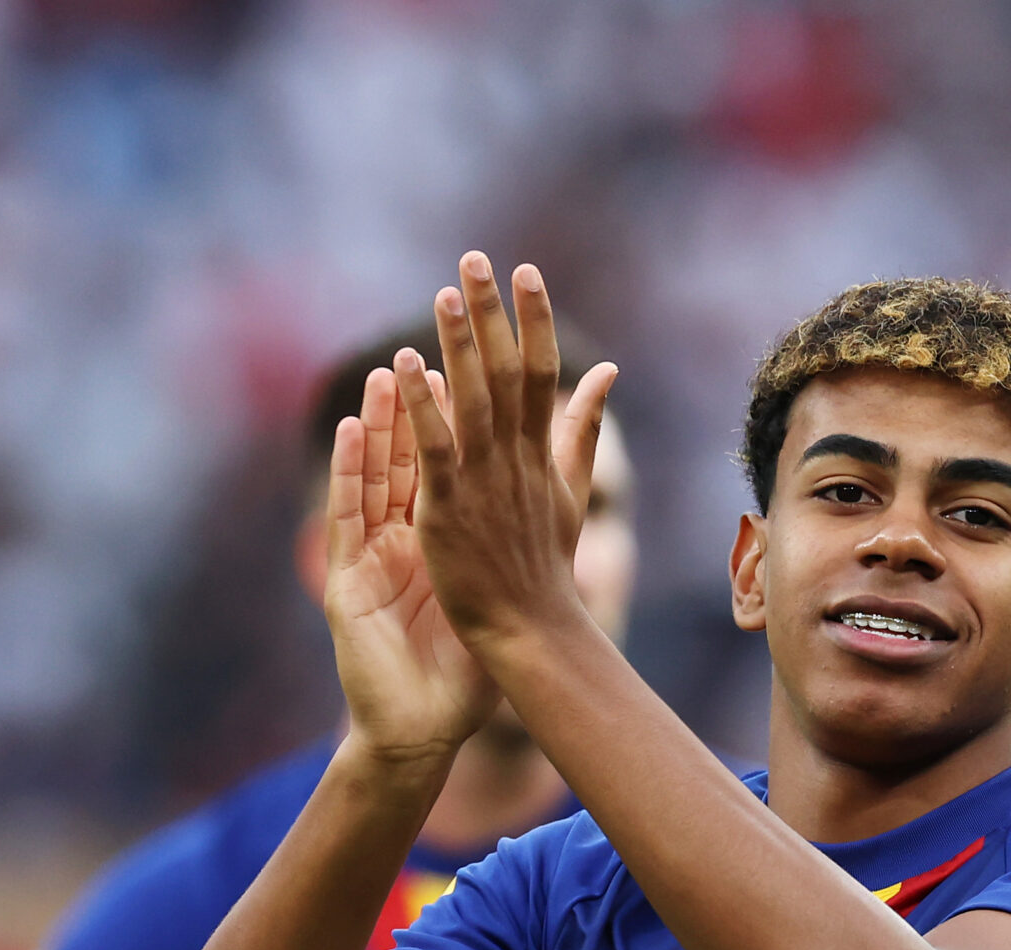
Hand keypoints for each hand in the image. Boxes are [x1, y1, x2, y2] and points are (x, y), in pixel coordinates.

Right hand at [324, 363, 501, 769]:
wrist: (422, 731)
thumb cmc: (460, 676)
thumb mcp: (497, 604)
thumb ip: (518, 554)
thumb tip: (558, 512)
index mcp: (436, 543)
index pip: (444, 467)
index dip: (456, 418)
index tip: (472, 365)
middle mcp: (401, 541)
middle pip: (408, 458)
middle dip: (417, 401)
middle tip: (429, 345)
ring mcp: (372, 556)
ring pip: (374, 476)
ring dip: (381, 422)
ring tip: (390, 369)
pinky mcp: (349, 578)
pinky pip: (349, 516)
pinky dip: (351, 471)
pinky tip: (355, 430)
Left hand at [396, 252, 617, 652]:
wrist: (532, 630)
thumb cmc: (545, 566)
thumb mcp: (571, 490)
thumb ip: (584, 429)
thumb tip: (607, 370)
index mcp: (540, 453)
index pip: (540, 372)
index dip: (534, 319)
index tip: (527, 270)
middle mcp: (515, 458)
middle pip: (506, 372)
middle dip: (492, 313)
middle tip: (475, 258)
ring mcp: (484, 481)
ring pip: (473, 399)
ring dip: (459, 343)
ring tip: (445, 291)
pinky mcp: (450, 506)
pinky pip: (436, 444)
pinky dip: (422, 403)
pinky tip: (403, 364)